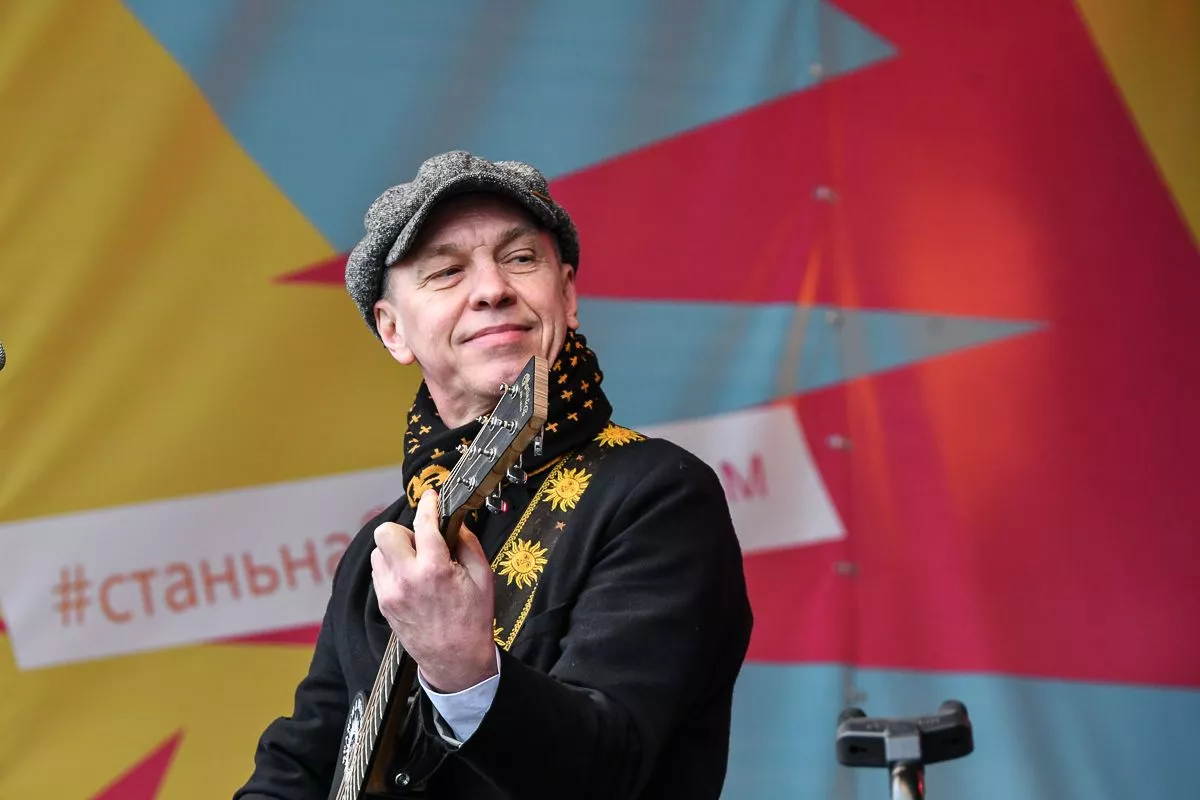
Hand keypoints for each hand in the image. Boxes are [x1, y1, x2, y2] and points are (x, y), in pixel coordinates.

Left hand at [371, 489, 496, 692]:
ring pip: (379, 551)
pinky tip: (411, 577)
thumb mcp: (483, 577)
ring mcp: (390, 592)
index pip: (423, 523)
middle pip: (385, 532)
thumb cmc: (472, 620)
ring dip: (396, 549)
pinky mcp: (384, 603)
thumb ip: (468, 544)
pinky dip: (392, 567)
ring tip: (417, 562)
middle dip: (404, 530)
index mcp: (434, 569)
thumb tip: (456, 522)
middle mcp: (406, 578)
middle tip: (422, 541)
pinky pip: (379, 571)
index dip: (428, 504)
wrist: (455, 659)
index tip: (432, 498)